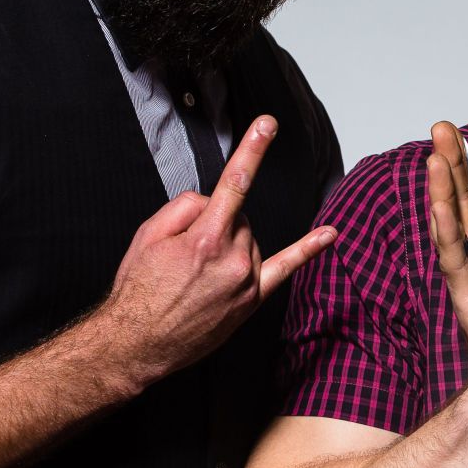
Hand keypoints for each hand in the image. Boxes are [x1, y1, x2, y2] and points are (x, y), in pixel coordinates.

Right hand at [99, 114, 335, 386]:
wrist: (137, 344)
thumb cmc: (139, 289)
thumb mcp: (147, 236)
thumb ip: (184, 207)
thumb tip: (211, 202)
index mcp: (206, 238)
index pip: (234, 182)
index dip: (252, 149)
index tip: (268, 124)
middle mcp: (234, 258)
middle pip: (237, 217)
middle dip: (215, 223)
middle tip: (183, 254)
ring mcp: (248, 281)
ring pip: (249, 239)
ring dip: (230, 244)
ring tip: (195, 274)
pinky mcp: (253, 300)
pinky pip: (286, 269)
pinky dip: (308, 250)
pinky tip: (330, 234)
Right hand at [425, 122, 467, 403]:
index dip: (466, 165)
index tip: (454, 133)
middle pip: (460, 203)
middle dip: (450, 166)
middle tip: (440, 127)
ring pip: (452, 227)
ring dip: (442, 192)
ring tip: (434, 157)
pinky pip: (455, 262)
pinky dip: (447, 234)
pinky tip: (439, 207)